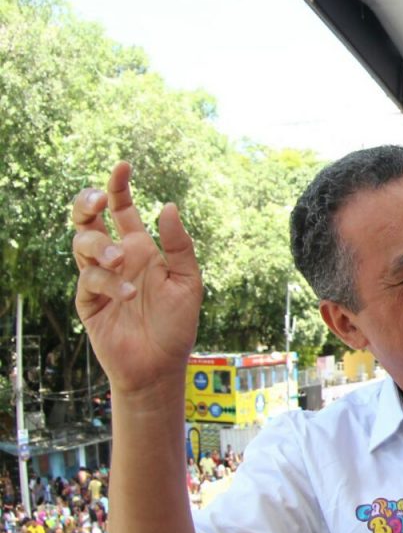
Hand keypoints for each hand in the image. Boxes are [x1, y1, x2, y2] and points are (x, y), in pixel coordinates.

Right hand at [72, 162, 202, 395]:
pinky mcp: (89, 301)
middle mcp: (118, 259)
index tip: (123, 166)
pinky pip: (88, 279)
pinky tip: (128, 294)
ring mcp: (101, 279)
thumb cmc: (177, 325)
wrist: (160, 366)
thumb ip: (179, 246)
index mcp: (142, 249)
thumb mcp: (189, 282)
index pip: (122, 210)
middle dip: (87, 202)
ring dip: (101, 247)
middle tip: (99, 200)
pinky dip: (108, 282)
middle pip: (89, 219)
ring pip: (83, 244)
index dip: (118, 187)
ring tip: (122, 261)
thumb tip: (168, 206)